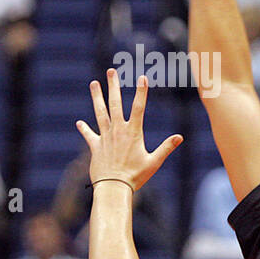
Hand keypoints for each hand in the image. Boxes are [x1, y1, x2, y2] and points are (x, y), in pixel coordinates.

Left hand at [76, 70, 182, 191]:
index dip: (141, 92)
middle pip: (115, 103)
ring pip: (100, 113)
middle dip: (113, 86)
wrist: (113, 187)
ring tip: (94, 83)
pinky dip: (84, 129)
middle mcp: (117, 131)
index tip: (142, 77)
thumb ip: (166, 148)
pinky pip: (89, 135)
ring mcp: (105, 137)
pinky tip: (79, 123)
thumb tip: (180, 137)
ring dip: (96, 97)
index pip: (138, 107)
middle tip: (111, 71)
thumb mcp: (154, 162)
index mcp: (133, 132)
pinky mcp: (95, 147)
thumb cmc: (136, 177)